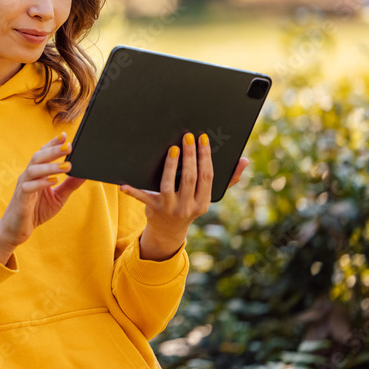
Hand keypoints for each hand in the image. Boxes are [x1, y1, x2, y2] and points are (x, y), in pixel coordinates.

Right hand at [0, 132, 84, 264]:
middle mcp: (28, 176)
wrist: (16, 230)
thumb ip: (69, 185)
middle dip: (53, 150)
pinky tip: (53, 181)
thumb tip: (84, 173)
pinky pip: (29, 187)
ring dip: (50, 166)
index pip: (43, 154)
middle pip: (38, 157)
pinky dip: (41, 182)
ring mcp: (23, 186)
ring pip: (33, 169)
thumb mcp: (58, 198)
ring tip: (66, 165)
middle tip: (69, 146)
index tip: (64, 136)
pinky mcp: (21, 198)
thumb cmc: (36, 212)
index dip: (52, 144)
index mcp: (36, 174)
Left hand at [121, 132, 244, 260]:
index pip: (207, 177)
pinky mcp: (153, 208)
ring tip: (173, 149)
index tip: (203, 139)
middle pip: (189, 178)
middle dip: (190, 156)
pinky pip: (142, 197)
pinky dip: (133, 190)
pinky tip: (124, 182)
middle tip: (187, 137)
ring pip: (169, 185)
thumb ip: (228, 179)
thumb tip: (243, 160)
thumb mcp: (209, 197)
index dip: (206, 157)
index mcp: (204, 203)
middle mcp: (187, 206)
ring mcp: (169, 208)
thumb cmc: (191, 206)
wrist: (169, 231)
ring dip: (170, 166)